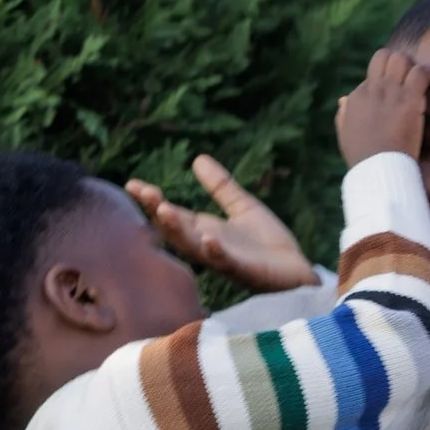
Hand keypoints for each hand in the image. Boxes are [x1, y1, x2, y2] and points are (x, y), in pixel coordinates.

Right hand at [124, 157, 316, 291]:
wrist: (297, 272)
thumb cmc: (268, 245)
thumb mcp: (243, 207)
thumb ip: (221, 186)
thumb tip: (198, 158)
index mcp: (204, 231)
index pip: (172, 214)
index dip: (153, 200)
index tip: (131, 183)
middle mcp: (207, 247)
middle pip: (175, 230)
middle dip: (158, 212)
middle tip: (143, 192)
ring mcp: (224, 260)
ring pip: (193, 247)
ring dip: (178, 231)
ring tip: (165, 211)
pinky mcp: (245, 271)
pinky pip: (226, 263)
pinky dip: (215, 252)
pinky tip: (208, 239)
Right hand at [337, 45, 429, 169]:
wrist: (378, 168)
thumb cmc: (363, 157)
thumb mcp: (345, 134)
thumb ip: (344, 114)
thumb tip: (344, 100)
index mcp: (356, 99)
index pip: (371, 77)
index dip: (384, 82)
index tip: (395, 93)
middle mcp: (372, 90)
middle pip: (383, 57)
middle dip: (397, 62)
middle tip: (408, 76)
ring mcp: (390, 92)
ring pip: (400, 59)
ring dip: (412, 65)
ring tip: (422, 78)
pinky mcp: (408, 99)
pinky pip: (419, 72)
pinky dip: (428, 74)